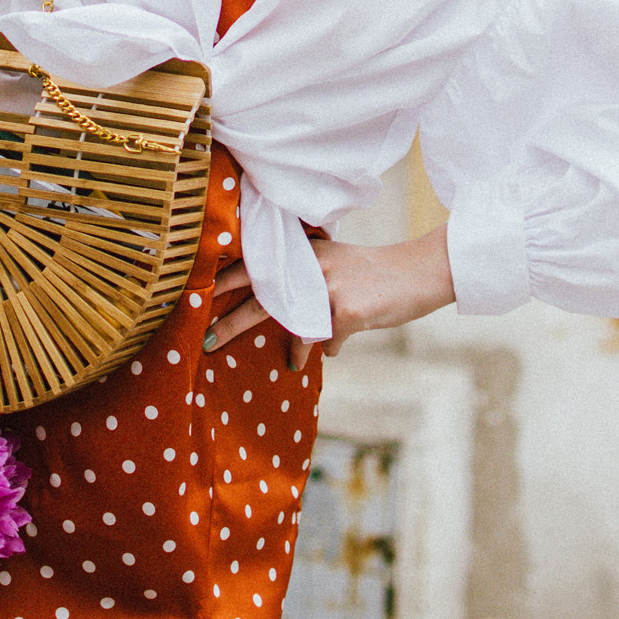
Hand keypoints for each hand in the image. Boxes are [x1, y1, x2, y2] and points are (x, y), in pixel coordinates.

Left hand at [204, 226, 454, 369]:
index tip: (199, 294)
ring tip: (289, 364)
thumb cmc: (376, 274)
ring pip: (294, 326)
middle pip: (262, 298)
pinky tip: (340, 345)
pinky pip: (325, 342)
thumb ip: (309, 281)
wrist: (419, 272)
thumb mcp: (337, 264)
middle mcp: (312, 268)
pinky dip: (331, 347)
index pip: (258, 263)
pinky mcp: (348, 311)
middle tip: (207, 340)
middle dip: (231, 321)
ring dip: (291, 348)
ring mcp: (329, 289)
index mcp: (306, 254)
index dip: (227, 278)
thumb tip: (288, 317)